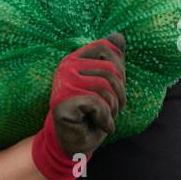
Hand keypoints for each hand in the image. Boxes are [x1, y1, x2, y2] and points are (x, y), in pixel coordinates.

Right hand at [31, 32, 126, 179]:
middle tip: (110, 109)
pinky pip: (98, 104)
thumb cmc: (93, 113)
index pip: (106, 48)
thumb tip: (118, 36)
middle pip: (110, 71)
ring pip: (106, 88)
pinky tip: (99, 125)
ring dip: (112, 109)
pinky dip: (106, 119)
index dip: (119, 70)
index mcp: (76, 58)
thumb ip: (113, 60)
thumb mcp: (108, 85)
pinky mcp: (62, 103)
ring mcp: (62, 83)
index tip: (114, 90)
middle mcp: (66, 67)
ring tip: (104, 117)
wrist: (77, 143)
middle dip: (119, 95)